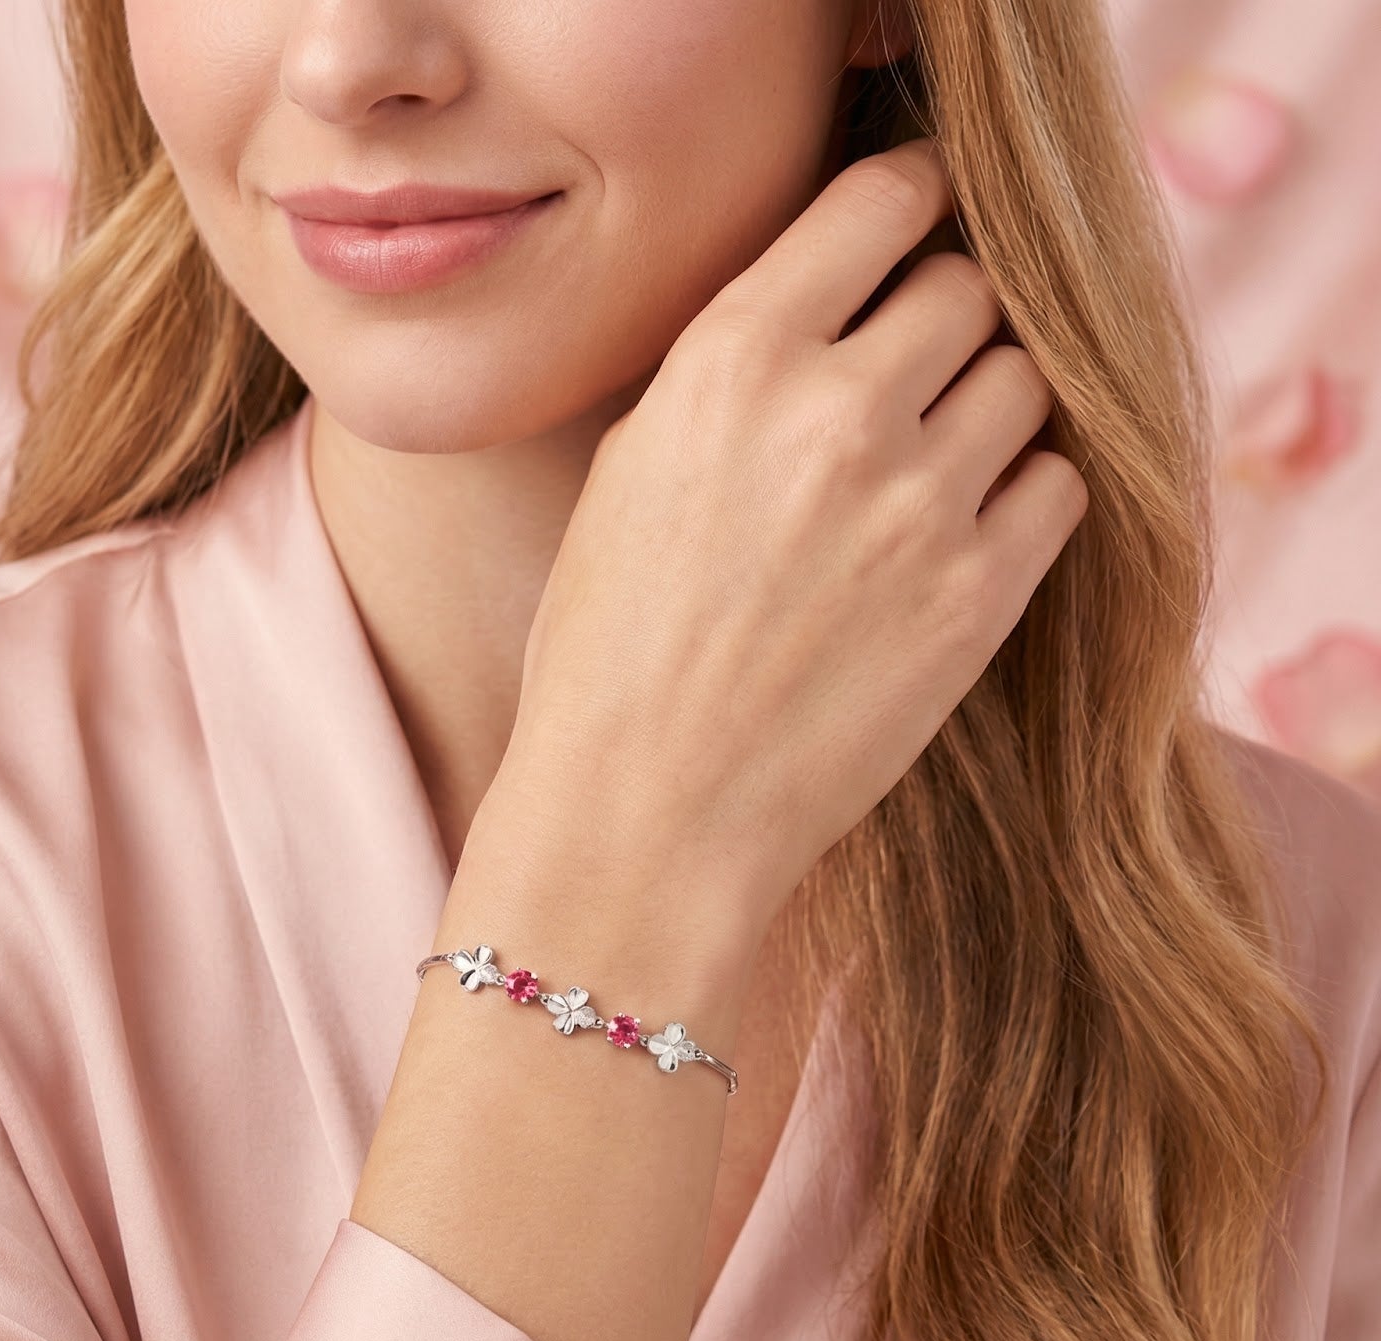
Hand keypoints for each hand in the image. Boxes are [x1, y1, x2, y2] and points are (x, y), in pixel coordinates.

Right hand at [495, 137, 1088, 935]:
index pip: (882, 200)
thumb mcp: (631, 474)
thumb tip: (819, 314)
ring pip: (1026, 380)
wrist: (645, 814)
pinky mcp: (979, 598)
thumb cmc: (606, 651)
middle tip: (914, 374)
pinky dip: (1025, 492)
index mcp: (732, 362)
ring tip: (936, 464)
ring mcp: (921, 505)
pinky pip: (1060, 485)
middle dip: (945, 319)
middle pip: (970, 287)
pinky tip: (965, 532)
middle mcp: (837, 411)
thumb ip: (732, 375)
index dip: (910, 202)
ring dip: (989, 406)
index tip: (914, 226)